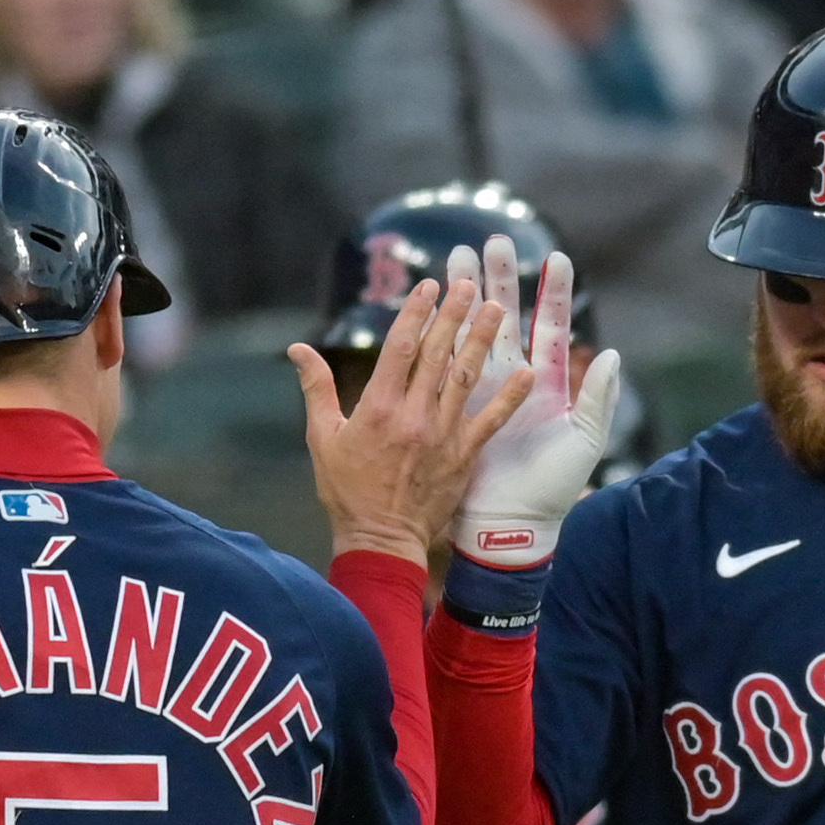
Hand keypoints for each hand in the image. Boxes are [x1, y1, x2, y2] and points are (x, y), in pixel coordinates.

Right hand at [290, 275, 528, 564]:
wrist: (380, 540)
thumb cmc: (346, 491)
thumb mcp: (322, 439)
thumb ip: (316, 389)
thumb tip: (297, 349)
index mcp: (378, 408)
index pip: (400, 348)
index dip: (416, 313)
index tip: (428, 286)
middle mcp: (414, 415)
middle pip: (437, 355)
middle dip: (453, 315)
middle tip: (468, 283)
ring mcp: (442, 435)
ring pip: (466, 378)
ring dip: (482, 341)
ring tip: (496, 309)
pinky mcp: (463, 456)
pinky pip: (490, 420)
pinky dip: (510, 396)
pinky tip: (527, 372)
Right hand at [450, 237, 627, 567]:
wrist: (512, 524)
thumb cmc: (551, 488)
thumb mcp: (585, 441)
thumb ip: (598, 398)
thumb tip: (611, 355)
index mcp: (546, 383)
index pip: (550, 327)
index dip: (552, 293)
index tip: (555, 258)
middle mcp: (513, 380)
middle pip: (505, 318)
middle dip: (498, 279)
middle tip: (489, 241)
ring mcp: (482, 392)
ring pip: (473, 332)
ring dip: (467, 297)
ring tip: (457, 260)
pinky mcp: (457, 407)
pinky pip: (450, 369)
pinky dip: (446, 340)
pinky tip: (437, 311)